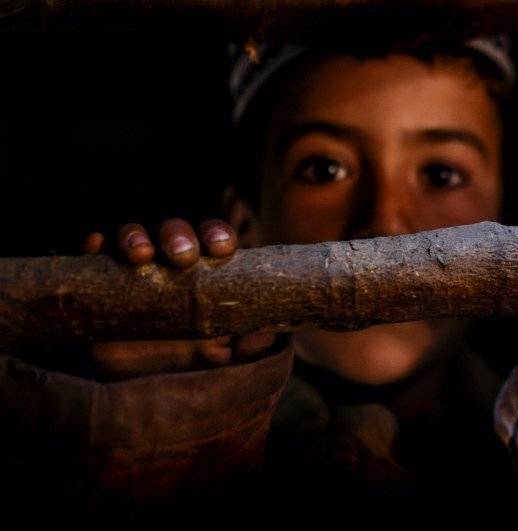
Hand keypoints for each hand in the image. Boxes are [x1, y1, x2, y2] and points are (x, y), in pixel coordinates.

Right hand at [82, 219, 280, 378]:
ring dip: (136, 236)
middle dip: (179, 236)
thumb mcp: (228, 361)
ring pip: (134, 237)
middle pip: (174, 233)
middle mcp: (167, 266)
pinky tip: (97, 245)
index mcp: (203, 273)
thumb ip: (253, 343)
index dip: (217, 236)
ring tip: (140, 256)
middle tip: (182, 255)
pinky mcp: (96, 285)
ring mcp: (130, 272)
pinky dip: (95, 245)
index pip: (212, 242)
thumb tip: (278, 333)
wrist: (143, 396)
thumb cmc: (192, 369)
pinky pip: (92, 256)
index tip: (221, 248)